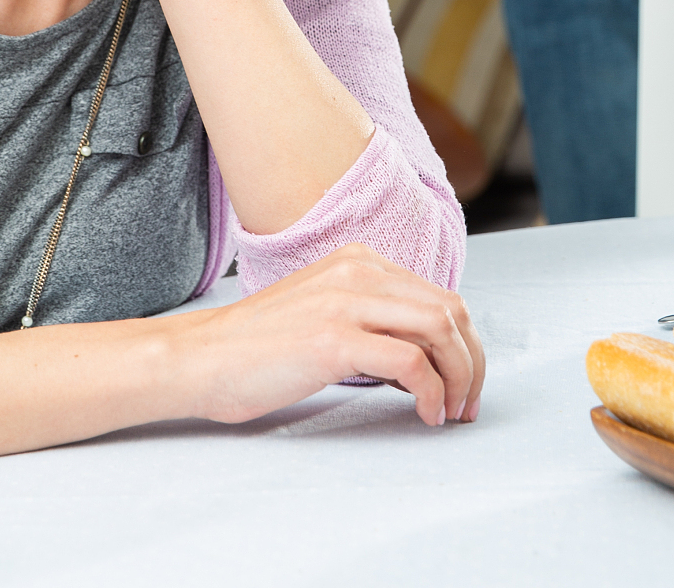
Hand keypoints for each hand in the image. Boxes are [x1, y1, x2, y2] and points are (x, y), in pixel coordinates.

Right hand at [173, 245, 484, 428]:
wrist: (202, 357)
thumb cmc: (256, 348)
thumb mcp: (324, 314)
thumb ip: (371, 322)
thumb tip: (421, 360)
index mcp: (358, 261)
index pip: (439, 295)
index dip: (464, 343)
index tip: (464, 381)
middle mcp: (358, 271)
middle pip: (450, 309)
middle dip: (471, 361)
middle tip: (468, 403)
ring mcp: (345, 301)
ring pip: (439, 329)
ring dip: (459, 377)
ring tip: (452, 411)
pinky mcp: (334, 339)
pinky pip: (410, 361)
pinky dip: (431, 391)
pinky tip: (424, 413)